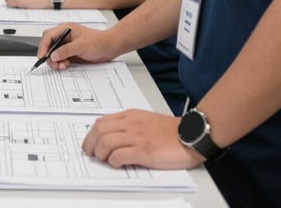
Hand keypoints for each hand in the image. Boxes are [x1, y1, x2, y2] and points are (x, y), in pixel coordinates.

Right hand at [37, 23, 114, 69]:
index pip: (48, 36)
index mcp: (65, 29)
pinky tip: (66, 65)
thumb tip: (53, 55)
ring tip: (62, 65)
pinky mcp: (70, 53)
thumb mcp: (82, 45)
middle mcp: (64, 37)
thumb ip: (66, 50)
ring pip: (53, 54)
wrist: (110, 48)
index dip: (43, 46)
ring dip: (55, 61)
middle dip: (49, 56)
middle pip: (49, 45)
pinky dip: (60, 64)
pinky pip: (60, 59)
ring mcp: (67, 46)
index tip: (42, 56)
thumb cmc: (99, 41)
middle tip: (53, 63)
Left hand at [82, 109, 202, 169]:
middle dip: (90, 144)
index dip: (91, 134)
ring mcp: (137, 137)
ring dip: (101, 154)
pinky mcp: (144, 151)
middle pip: (99, 131)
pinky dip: (114, 161)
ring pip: (106, 142)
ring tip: (105, 160)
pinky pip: (120, 155)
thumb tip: (112, 137)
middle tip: (91, 154)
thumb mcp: (146, 120)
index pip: (101, 122)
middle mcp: (131, 124)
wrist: (192, 134)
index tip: (89, 144)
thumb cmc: (171, 131)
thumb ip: (129, 125)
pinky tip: (117, 163)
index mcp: (130, 116)